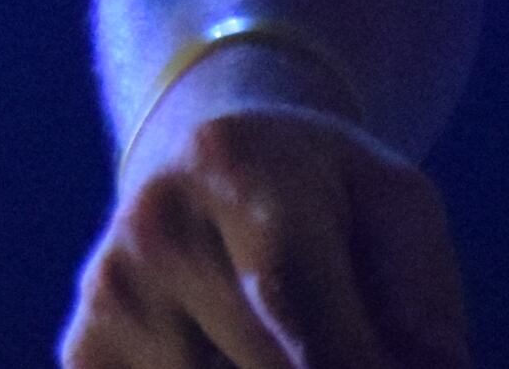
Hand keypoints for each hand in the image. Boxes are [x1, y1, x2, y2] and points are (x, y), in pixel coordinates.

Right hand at [64, 81, 471, 368]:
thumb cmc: (323, 196)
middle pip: (272, 367)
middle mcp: (156, 227)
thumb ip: (421, 300)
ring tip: (292, 342)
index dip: (357, 362)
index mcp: (234, 167)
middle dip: (334, 366)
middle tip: (361, 344)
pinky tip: (230, 352)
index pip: (293, 296)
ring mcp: (114, 295)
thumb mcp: (394, 206)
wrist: (200, 161)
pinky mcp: (87, 349)